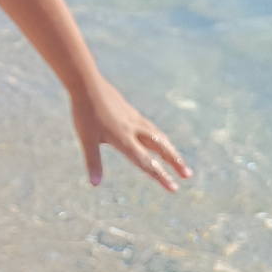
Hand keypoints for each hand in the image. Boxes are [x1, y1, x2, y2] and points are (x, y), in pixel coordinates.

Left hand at [69, 74, 191, 191]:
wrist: (87, 83)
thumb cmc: (84, 112)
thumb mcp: (86, 139)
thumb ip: (93, 162)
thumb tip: (95, 184)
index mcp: (124, 138)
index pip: (146, 162)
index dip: (160, 176)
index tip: (174, 188)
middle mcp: (134, 129)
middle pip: (160, 147)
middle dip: (175, 162)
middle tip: (187, 175)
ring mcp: (134, 118)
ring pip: (158, 136)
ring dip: (170, 149)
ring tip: (178, 160)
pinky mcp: (131, 111)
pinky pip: (150, 127)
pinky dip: (160, 137)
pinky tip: (158, 139)